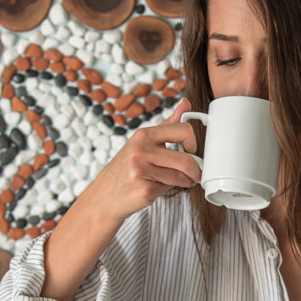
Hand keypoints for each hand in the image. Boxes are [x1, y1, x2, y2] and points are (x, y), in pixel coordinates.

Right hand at [79, 97, 201, 223]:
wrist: (103, 196)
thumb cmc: (126, 168)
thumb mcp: (143, 142)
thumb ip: (168, 124)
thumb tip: (186, 103)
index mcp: (143, 135)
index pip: (183, 130)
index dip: (193, 143)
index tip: (191, 151)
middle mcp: (140, 150)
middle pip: (186, 158)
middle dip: (196, 169)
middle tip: (195, 172)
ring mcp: (141, 170)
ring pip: (181, 175)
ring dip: (187, 180)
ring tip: (180, 180)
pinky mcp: (144, 190)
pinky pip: (171, 187)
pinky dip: (171, 189)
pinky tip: (160, 187)